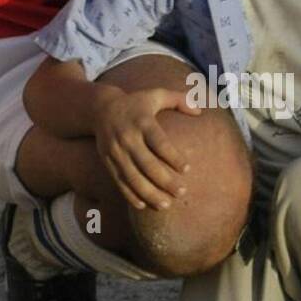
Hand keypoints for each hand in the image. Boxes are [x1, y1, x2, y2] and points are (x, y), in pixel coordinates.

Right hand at [94, 86, 193, 211]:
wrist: (100, 108)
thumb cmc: (135, 103)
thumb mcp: (156, 95)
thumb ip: (179, 100)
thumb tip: (200, 111)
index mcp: (142, 121)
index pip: (159, 142)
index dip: (172, 157)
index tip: (186, 169)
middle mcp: (128, 137)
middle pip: (147, 164)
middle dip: (164, 181)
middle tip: (181, 193)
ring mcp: (116, 151)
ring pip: (132, 177)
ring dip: (149, 193)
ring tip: (166, 205)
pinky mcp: (107, 160)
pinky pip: (119, 181)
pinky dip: (129, 195)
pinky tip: (143, 206)